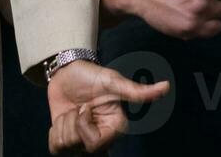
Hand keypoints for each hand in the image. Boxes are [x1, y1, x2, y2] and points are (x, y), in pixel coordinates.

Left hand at [46, 60, 168, 153]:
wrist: (67, 72)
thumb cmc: (92, 75)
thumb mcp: (114, 82)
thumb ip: (138, 92)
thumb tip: (166, 87)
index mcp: (115, 127)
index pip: (95, 146)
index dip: (84, 127)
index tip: (85, 107)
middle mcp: (101, 138)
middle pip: (78, 148)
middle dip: (72, 124)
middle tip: (80, 108)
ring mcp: (82, 141)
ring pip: (64, 148)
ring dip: (62, 125)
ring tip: (73, 110)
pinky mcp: (66, 141)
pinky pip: (55, 149)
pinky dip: (54, 131)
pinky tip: (64, 118)